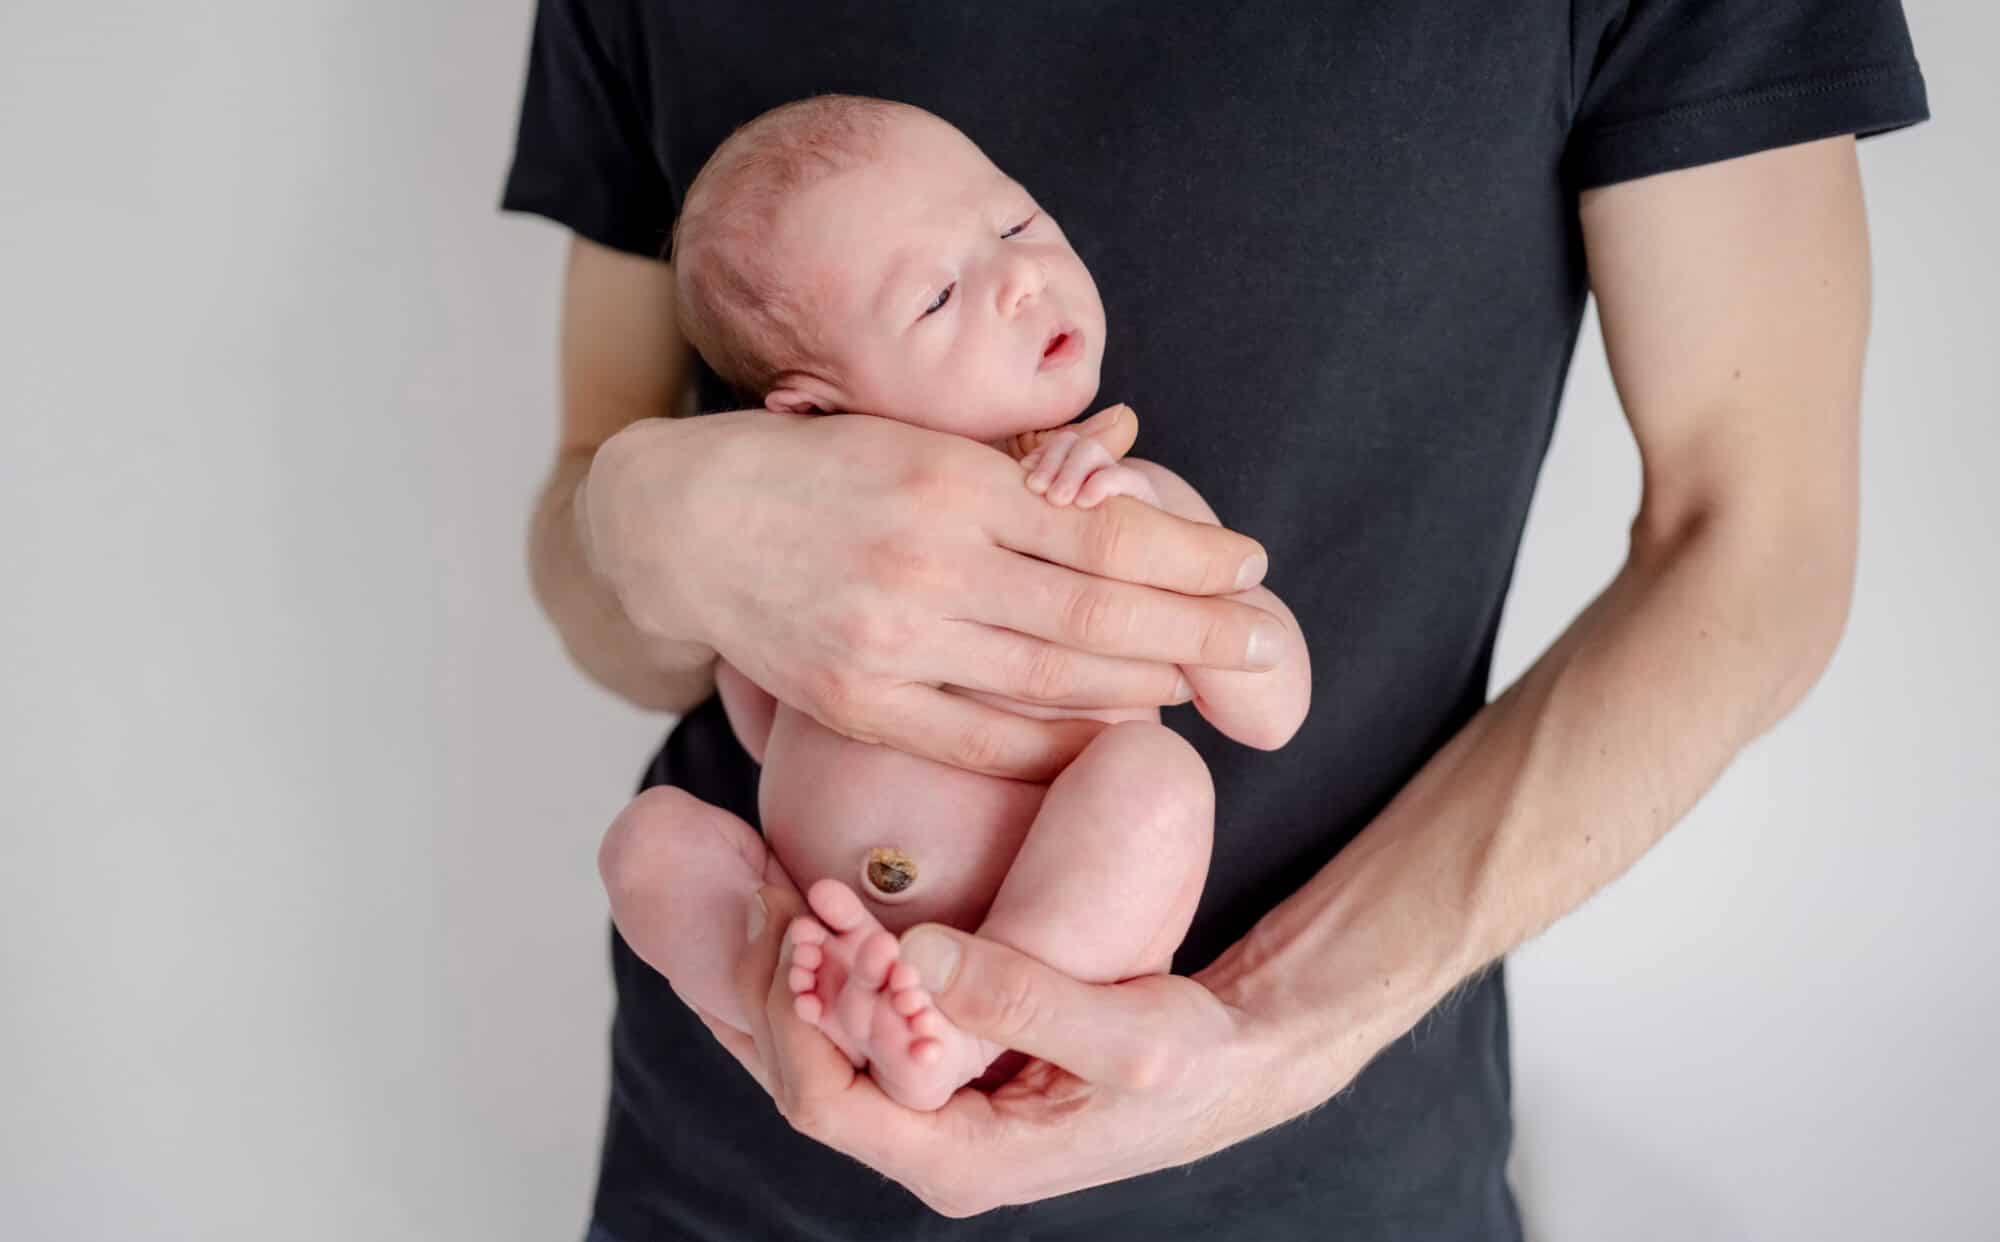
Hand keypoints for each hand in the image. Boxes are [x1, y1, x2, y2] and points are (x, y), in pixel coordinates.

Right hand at [580, 404, 1282, 780]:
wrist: (683, 522)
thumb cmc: (812, 467)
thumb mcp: (914, 436)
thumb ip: (1012, 472)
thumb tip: (1120, 482)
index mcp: (951, 480)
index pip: (1103, 527)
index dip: (1187, 552)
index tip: (1247, 562)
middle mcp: (928, 562)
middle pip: (1098, 610)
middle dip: (1196, 626)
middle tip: (1262, 636)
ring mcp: (892, 642)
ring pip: (1051, 677)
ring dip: (1143, 683)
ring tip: (1200, 678)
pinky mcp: (859, 704)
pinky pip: (983, 738)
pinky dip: (1057, 739)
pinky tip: (1112, 729)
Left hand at [697, 884, 1352, 1216]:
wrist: (1231, 1063)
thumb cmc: (1192, 1060)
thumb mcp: (1130, 1034)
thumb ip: (1024, 997)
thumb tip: (913, 956)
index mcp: (960, 1161)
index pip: (824, 1105)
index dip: (792, 1017)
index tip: (802, 928)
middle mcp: (928, 1147)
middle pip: (799, 1075)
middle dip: (770, 984)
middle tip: (764, 884)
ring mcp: (927, 1111)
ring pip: (816, 1049)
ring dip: (788, 971)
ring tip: (766, 880)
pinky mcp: (937, 1070)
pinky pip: (852, 1025)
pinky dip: (824, 967)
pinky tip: (804, 901)